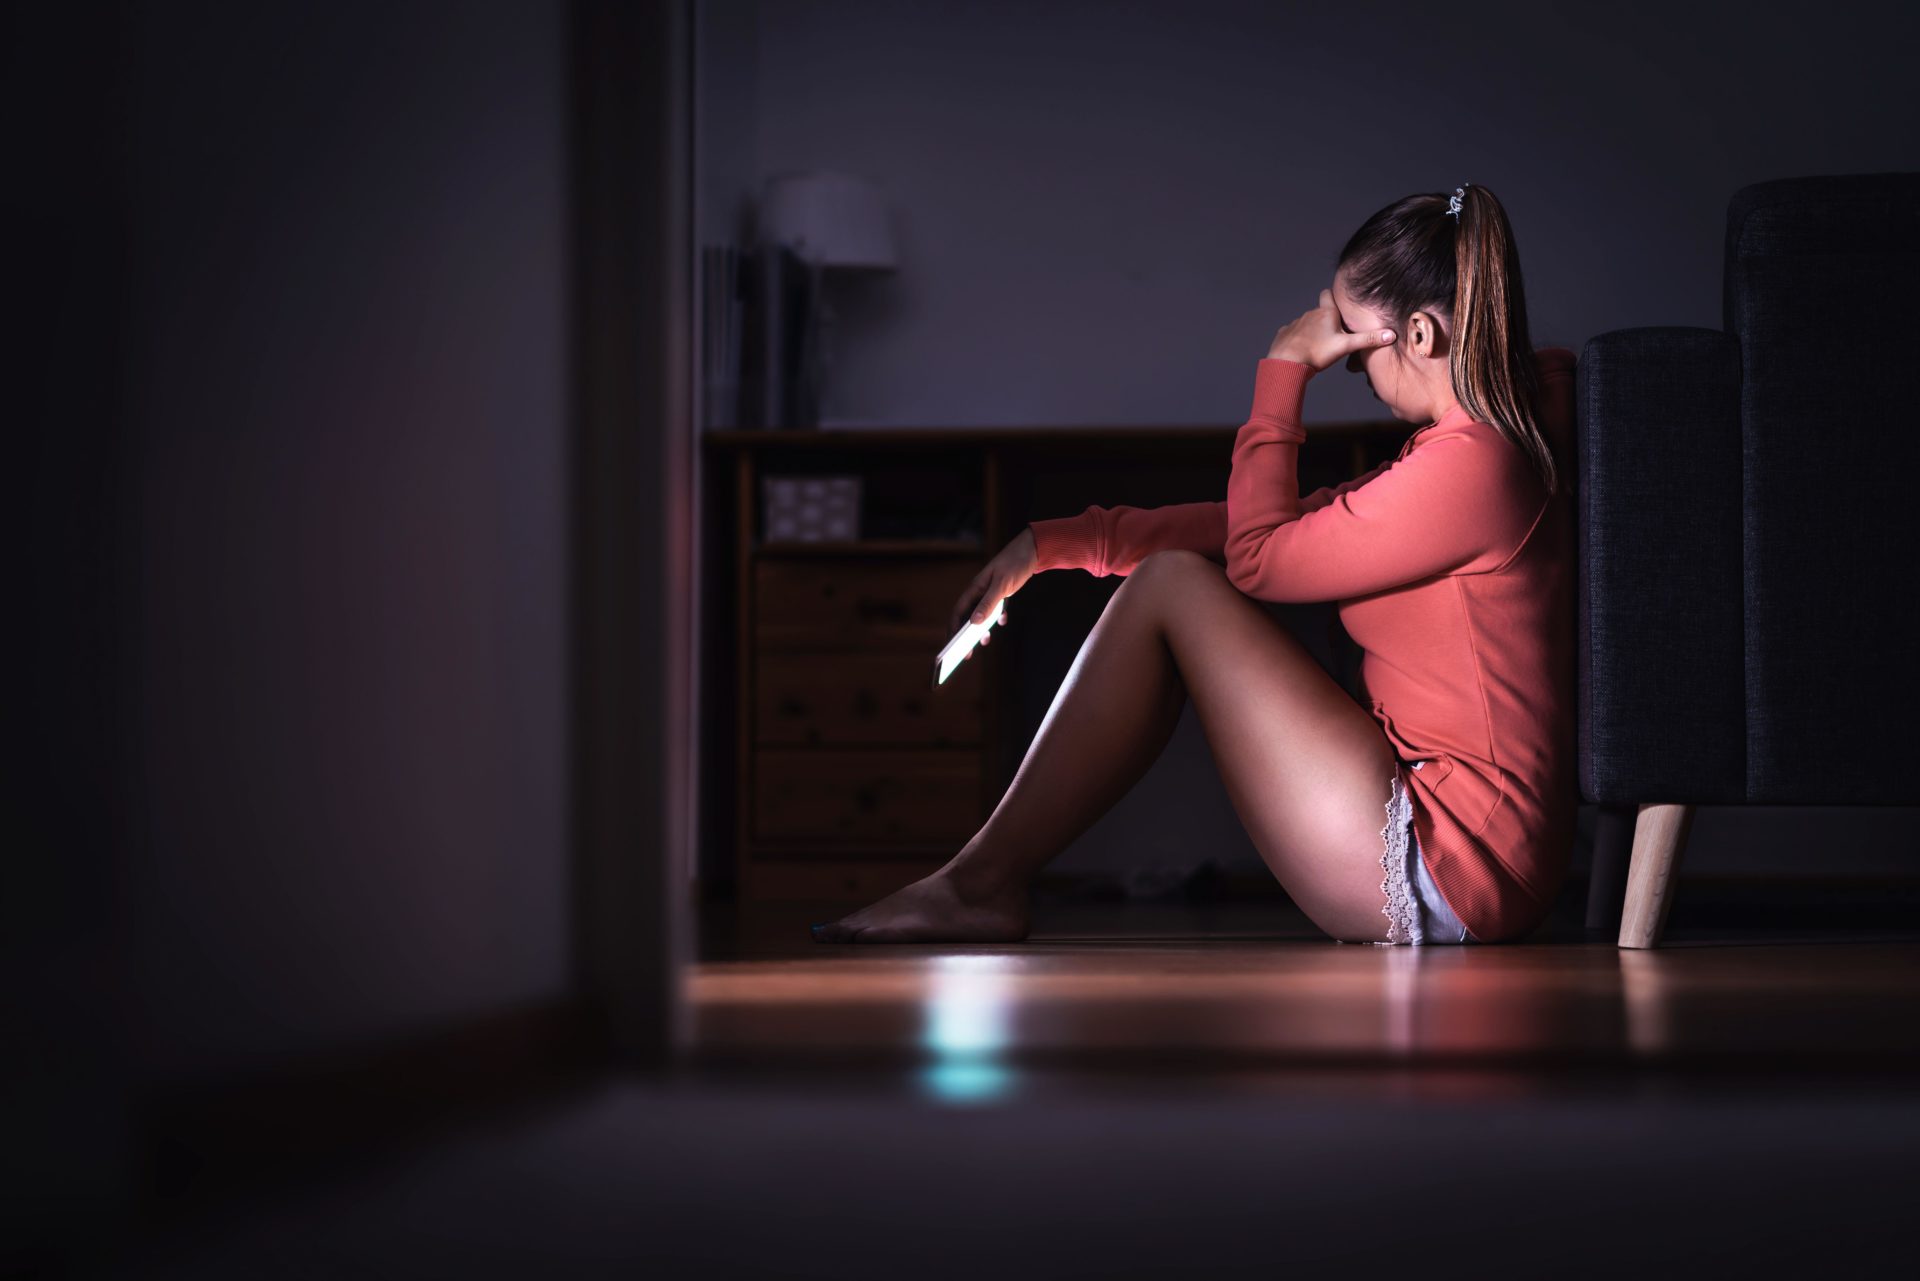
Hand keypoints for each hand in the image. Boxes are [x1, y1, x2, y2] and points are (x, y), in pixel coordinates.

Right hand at [949, 528, 1036, 652]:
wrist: (1031, 550)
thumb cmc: (1014, 564)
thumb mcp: (1002, 585)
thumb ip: (988, 603)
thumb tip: (974, 623)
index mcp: (975, 588)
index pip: (958, 612)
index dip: (953, 629)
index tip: (951, 647)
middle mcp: (980, 591)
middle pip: (967, 616)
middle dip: (964, 635)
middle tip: (965, 655)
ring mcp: (990, 591)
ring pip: (981, 614)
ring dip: (981, 629)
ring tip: (984, 641)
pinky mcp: (1002, 592)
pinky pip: (996, 608)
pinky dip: (998, 617)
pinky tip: (1003, 622)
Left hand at [1265, 289, 1395, 373]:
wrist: (1287, 363)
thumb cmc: (1317, 353)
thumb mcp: (1346, 346)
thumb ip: (1368, 340)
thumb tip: (1391, 335)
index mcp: (1326, 313)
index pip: (1328, 294)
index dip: (1333, 296)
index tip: (1339, 302)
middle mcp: (1310, 314)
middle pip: (1320, 311)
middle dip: (1327, 319)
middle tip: (1336, 332)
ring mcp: (1295, 323)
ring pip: (1307, 322)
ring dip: (1313, 330)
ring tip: (1319, 345)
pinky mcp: (1284, 334)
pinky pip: (1293, 333)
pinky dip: (1298, 339)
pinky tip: (1302, 349)